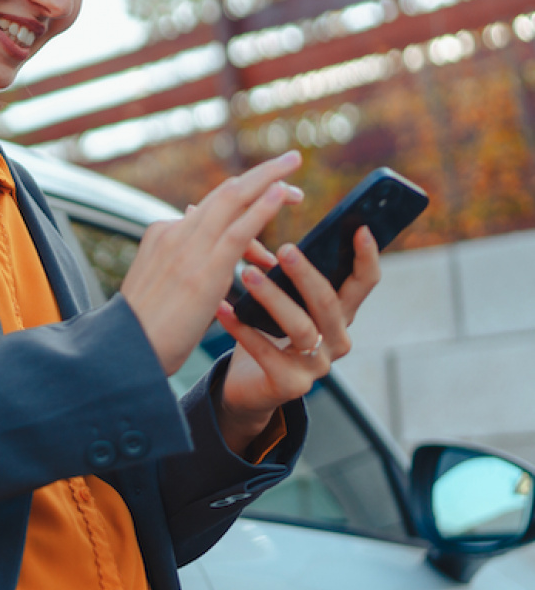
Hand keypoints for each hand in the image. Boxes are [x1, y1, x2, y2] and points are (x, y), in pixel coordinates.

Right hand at [118, 151, 304, 375]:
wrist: (125, 351)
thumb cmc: (144, 331)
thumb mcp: (160, 288)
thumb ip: (182, 267)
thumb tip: (210, 262)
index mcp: (162, 236)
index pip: (209, 207)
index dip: (242, 194)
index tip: (268, 192)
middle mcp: (173, 233)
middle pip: (223, 192)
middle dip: (260, 174)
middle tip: (291, 162)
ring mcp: (187, 249)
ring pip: (232, 200)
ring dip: (267, 179)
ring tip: (296, 178)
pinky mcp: (203, 269)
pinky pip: (238, 230)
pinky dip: (262, 207)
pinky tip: (281, 194)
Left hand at [212, 225, 383, 452]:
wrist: (247, 385)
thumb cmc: (265, 331)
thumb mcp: (278, 296)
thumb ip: (273, 260)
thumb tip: (243, 204)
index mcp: (339, 312)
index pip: (365, 282)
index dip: (367, 256)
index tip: (359, 227)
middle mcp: (336, 338)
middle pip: (329, 303)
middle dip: (307, 274)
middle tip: (284, 248)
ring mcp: (317, 365)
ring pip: (301, 328)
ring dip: (273, 299)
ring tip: (246, 274)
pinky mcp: (291, 385)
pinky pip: (266, 353)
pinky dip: (242, 329)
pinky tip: (222, 309)